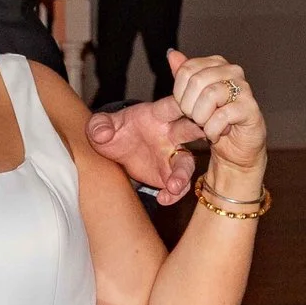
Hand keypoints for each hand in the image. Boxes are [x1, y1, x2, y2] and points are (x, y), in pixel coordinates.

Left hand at [86, 98, 203, 205]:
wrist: (113, 151)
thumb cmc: (113, 131)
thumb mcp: (100, 125)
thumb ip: (99, 125)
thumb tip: (101, 133)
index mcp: (157, 115)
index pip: (172, 106)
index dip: (182, 105)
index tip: (190, 108)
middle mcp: (169, 134)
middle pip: (189, 131)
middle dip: (199, 132)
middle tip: (207, 135)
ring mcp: (171, 155)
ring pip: (186, 163)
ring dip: (183, 174)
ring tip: (173, 186)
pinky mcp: (168, 174)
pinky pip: (178, 186)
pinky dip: (174, 194)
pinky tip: (162, 199)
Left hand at [169, 50, 267, 175]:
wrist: (235, 149)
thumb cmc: (213, 121)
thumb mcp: (192, 99)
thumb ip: (184, 75)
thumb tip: (172, 53)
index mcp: (217, 64)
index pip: (186, 69)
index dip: (179, 93)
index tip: (185, 107)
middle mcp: (232, 71)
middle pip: (197, 80)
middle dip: (189, 106)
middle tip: (195, 119)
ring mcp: (244, 88)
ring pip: (210, 95)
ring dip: (201, 118)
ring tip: (206, 126)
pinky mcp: (250, 108)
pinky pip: (221, 116)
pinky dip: (212, 130)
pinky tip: (216, 134)